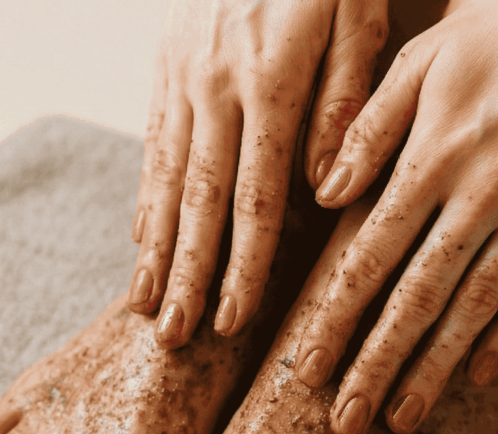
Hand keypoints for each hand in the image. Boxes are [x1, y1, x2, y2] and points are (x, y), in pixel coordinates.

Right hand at [128, 0, 388, 347]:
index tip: (231, 319)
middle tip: (173, 337)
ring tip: (144, 307)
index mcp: (272, 81)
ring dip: (154, 251)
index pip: (255, 197)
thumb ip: (346, 98)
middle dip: (186, 276)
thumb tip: (325, 187)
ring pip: (165, 181)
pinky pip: (152, 147)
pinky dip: (145, 201)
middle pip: (199, 203)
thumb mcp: (358, 12)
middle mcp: (216, 88)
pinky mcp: (165, 70)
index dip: (243, 265)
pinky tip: (139, 245)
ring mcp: (182, 80)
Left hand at [293, 0, 497, 433]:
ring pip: (475, 306)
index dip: (335, 319)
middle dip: (377, 365)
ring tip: (401, 418)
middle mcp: (480, 194)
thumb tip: (324, 196)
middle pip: (417, 298)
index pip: (369, 258)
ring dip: (435, 368)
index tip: (307, 369)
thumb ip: (367, 130)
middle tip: (346, 421)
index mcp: (432, 158)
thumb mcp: (422, 60)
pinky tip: (479, 377)